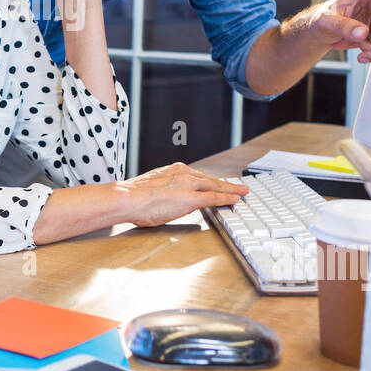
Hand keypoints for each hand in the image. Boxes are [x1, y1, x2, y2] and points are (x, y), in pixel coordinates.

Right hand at [116, 163, 251, 227]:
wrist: (127, 198)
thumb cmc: (133, 197)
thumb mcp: (153, 188)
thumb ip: (165, 191)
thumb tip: (168, 199)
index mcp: (173, 171)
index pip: (198, 177)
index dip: (211, 182)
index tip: (219, 184)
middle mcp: (183, 174)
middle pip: (210, 180)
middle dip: (227, 184)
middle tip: (240, 186)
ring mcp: (188, 185)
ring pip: (215, 186)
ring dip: (231, 190)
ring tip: (243, 192)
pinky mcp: (190, 198)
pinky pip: (213, 197)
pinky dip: (226, 198)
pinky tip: (236, 199)